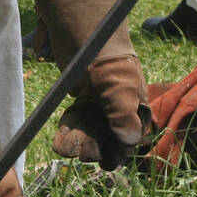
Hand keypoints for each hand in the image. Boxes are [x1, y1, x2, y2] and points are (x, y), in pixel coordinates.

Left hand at [51, 56, 150, 170]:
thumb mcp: (119, 87)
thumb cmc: (109, 59)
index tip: (105, 163)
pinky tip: (60, 141)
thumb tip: (129, 141)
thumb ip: (123, 115)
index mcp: (136, 105)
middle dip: (94, 147)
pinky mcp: (83, 96)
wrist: (85, 33)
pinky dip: (69, 130)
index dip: (118, 151)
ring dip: (78, 142)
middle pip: (107, 135)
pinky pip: (77, 119)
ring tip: (64, 150)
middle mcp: (120, 106)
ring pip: (90, 130)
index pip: (130, 136)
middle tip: (81, 155)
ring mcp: (100, 102)